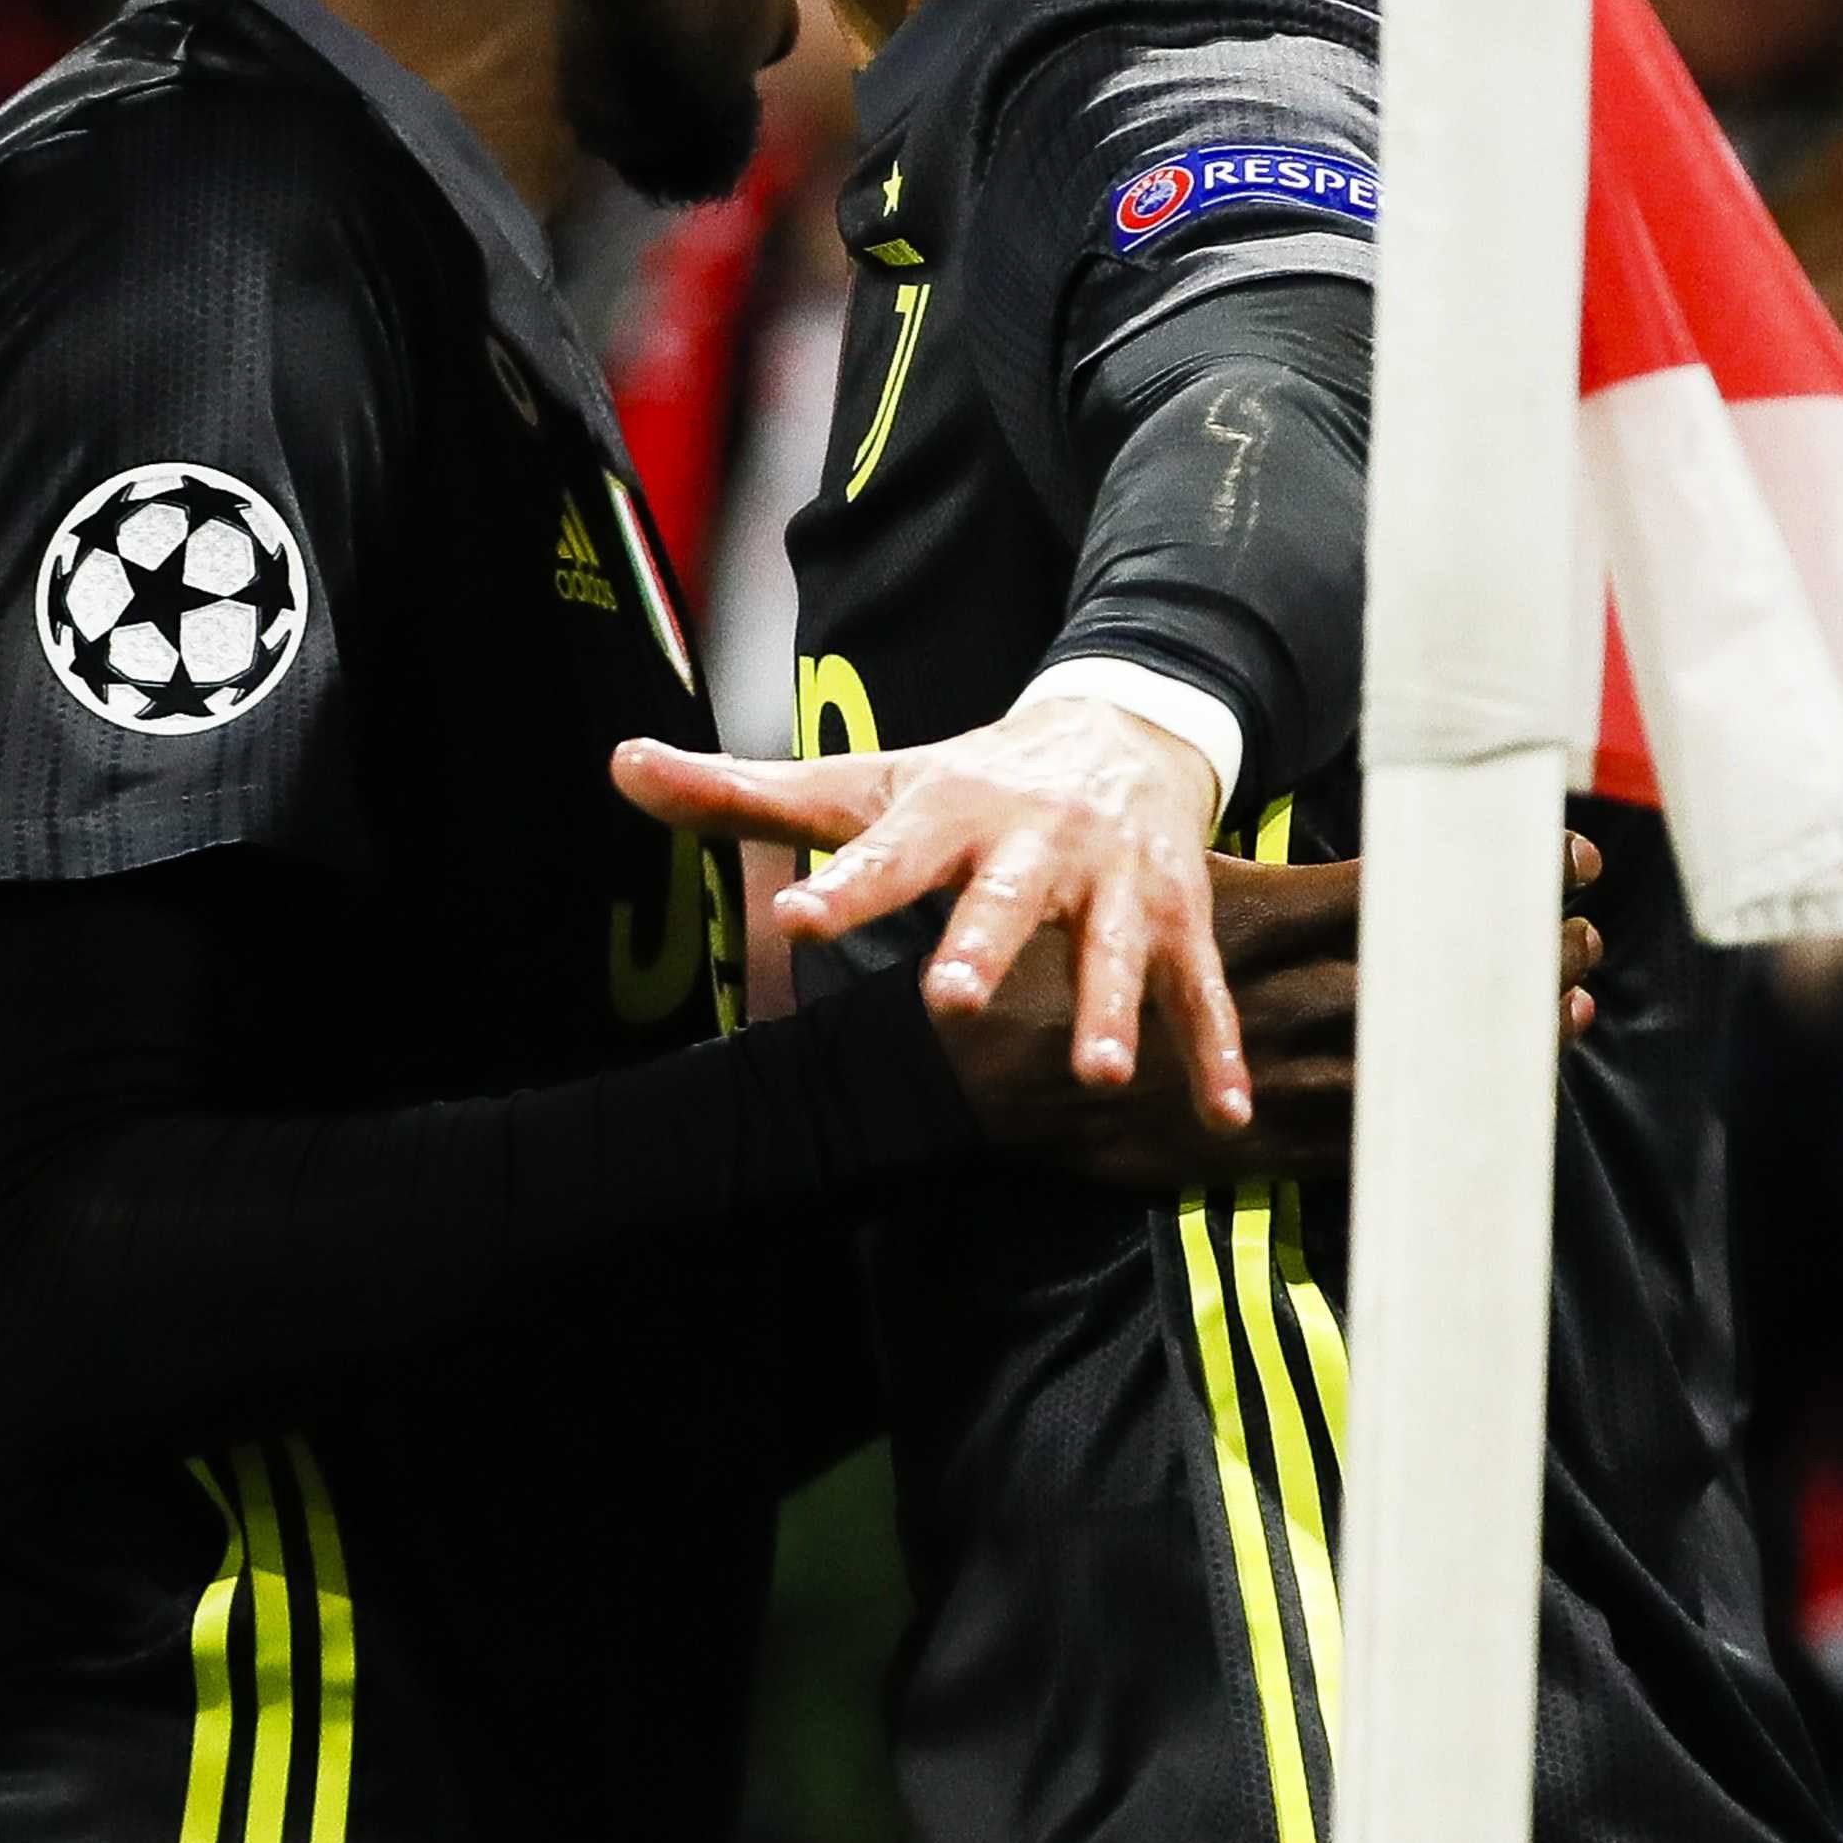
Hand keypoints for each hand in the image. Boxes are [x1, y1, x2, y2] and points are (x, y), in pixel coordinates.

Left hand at [619, 692, 1245, 1124]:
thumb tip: (620, 764)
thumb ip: (743, 795)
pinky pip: (1200, 990)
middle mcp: (1033, 842)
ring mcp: (1114, 882)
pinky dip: (1216, 1050)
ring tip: (1102, 1076)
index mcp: (947, 810)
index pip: (883, 852)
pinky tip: (1222, 1115)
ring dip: (1114, 1010)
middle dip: (985, 947)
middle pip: (1005, 899)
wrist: (1120, 728)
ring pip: (1117, 948)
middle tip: (954, 1001)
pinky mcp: (1179, 915)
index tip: (796, 918)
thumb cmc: (965, 780)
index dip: (842, 886)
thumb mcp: (862, 783)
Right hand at [1016, 837, 1604, 1189]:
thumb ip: (1241, 886)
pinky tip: (1492, 1099)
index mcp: (1247, 921)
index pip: (1395, 890)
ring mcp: (1269, 1081)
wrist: (971, 1067)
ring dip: (1501, 1036)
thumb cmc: (1054, 960)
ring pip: (1416, 1059)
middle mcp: (1272, 998)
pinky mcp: (1254, 1151)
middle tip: (1580, 931)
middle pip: (1426, 974)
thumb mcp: (1148, 890)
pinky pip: (1372, 1139)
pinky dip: (1444, 1119)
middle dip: (1516, 953)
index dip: (1484, 876)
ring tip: (1567, 1005)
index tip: (1561, 857)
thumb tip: (1331, 857)